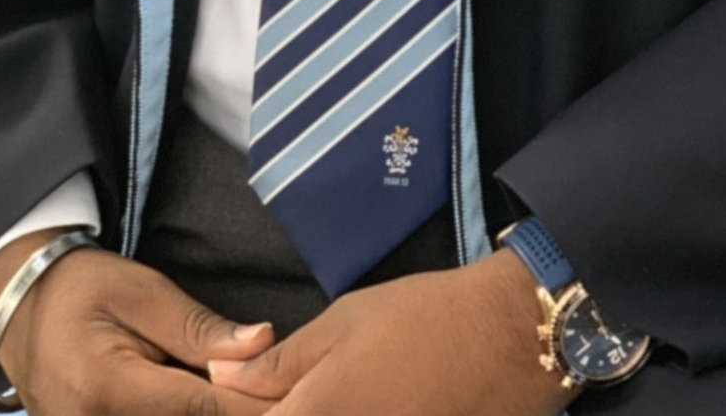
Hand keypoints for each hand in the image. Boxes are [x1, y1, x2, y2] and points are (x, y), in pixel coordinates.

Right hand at [0, 232, 280, 415]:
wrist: (17, 308)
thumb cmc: (82, 288)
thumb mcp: (141, 292)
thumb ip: (198, 327)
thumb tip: (261, 344)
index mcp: (108, 389)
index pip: (200, 408)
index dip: (251, 404)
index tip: (293, 393)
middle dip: (235, 413)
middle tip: (279, 392)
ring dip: (211, 414)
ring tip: (247, 395)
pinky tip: (210, 403)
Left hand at [204, 251, 577, 415]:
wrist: (507, 342)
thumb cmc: (421, 319)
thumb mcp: (340, 324)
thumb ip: (276, 364)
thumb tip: (218, 378)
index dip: (235, 404)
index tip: (234, 387)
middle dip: (275, 410)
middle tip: (302, 384)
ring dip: (313, 412)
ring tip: (340, 388)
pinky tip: (362, 399)